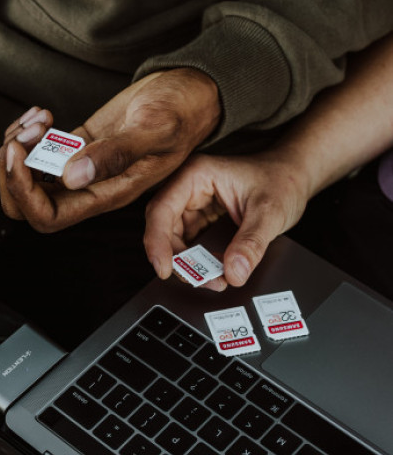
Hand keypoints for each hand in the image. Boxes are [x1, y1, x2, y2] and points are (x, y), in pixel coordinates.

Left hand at [0, 69, 220, 231]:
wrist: (191, 94)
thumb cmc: (183, 114)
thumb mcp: (155, 131)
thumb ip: (116, 155)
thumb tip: (72, 175)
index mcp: (107, 194)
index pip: (49, 216)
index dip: (24, 192)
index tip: (20, 156)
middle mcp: (90, 186)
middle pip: (28, 204)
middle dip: (12, 172)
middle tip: (23, 138)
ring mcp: (80, 166)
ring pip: (28, 176)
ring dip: (19, 148)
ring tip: (37, 120)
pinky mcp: (77, 145)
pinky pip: (37, 152)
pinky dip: (29, 134)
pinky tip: (42, 114)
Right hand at [143, 153, 310, 288]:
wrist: (296, 176)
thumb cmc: (283, 180)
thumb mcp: (270, 213)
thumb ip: (251, 244)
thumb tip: (234, 272)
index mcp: (196, 175)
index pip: (161, 210)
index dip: (157, 242)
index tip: (164, 268)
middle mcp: (188, 187)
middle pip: (163, 227)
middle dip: (177, 257)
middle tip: (198, 279)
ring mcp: (193, 202)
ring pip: (174, 237)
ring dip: (188, 261)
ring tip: (212, 278)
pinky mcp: (201, 215)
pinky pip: (189, 241)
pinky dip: (198, 259)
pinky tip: (214, 269)